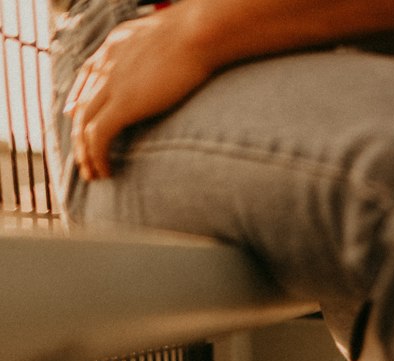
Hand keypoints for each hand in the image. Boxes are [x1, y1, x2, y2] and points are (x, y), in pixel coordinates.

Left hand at [64, 10, 212, 180]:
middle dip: (80, 138)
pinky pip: (98, 136)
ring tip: (94, 175)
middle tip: (86, 162)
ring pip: (83, 125)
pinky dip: (97, 157)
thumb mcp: (165, 36)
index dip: (78, 99)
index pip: (86, 75)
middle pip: (81, 106)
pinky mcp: (124, 103)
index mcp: (114, 46)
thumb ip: (153, 49)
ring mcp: (112, 83)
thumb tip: (163, 59)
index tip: (75, 117)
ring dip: (85, 155)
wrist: (198, 32)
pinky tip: (106, 172)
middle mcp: (106, 64)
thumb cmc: (196, 33)